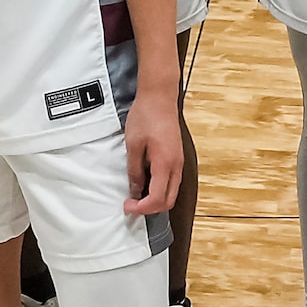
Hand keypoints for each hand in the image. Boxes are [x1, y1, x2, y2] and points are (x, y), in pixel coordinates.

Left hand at [120, 89, 183, 215]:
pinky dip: (160, 189)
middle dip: (150, 208)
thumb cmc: (146, 116)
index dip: (141, 208)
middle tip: (132, 205)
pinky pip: (172, 181)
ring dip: (155, 199)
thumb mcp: (133, 146)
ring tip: (136, 195)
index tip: (128, 206)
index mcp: (165, 164)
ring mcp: (179, 161)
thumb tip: (135, 190)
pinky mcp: (177, 157)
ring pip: (171, 192)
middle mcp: (176, 166)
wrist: (159, 97)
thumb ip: (135, 171)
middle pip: (168, 201)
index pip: (157, 199)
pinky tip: (146, 182)